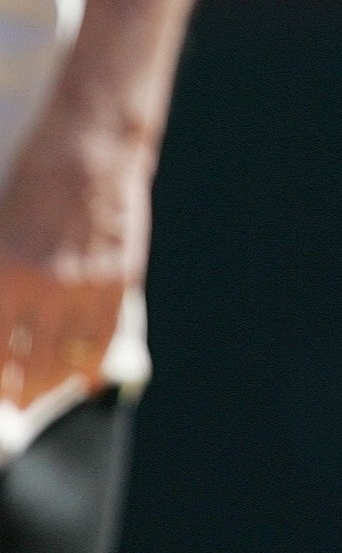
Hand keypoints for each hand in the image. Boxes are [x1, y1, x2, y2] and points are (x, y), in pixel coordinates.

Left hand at [0, 123, 145, 412]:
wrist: (87, 149)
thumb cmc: (31, 185)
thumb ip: (2, 288)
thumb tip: (4, 328)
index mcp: (2, 274)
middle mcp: (40, 287)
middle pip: (25, 364)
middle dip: (17, 392)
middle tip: (16, 403)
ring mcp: (83, 286)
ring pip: (65, 358)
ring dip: (51, 384)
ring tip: (44, 392)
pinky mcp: (119, 280)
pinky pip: (104, 339)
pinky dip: (93, 366)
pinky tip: (85, 379)